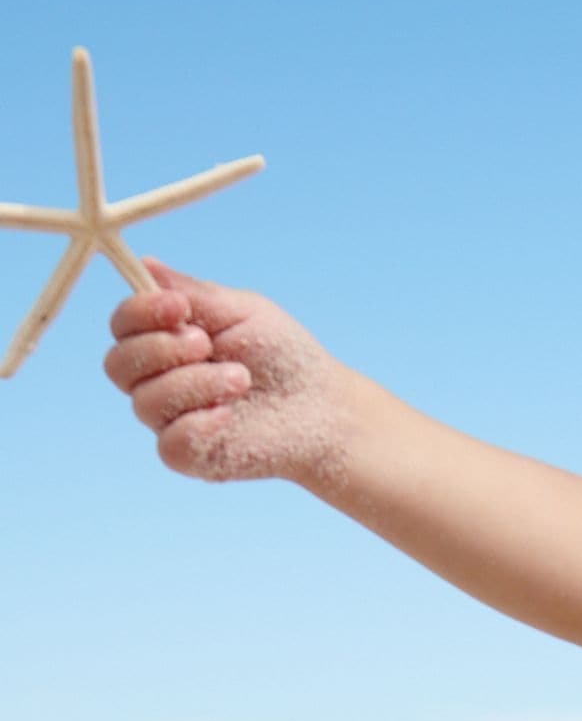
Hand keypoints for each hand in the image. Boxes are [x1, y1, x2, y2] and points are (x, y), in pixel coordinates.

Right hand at [102, 257, 357, 490]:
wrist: (323, 407)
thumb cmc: (282, 355)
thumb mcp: (242, 311)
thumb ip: (193, 293)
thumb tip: (146, 263)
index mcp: (165, 340)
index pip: (123, 326)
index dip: (140, 312)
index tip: (180, 307)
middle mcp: (159, 380)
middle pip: (119, 366)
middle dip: (160, 349)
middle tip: (207, 344)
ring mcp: (172, 420)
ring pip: (145, 403)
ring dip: (192, 383)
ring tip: (240, 378)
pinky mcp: (192, 457)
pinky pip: (169, 444)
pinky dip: (196, 425)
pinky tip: (227, 414)